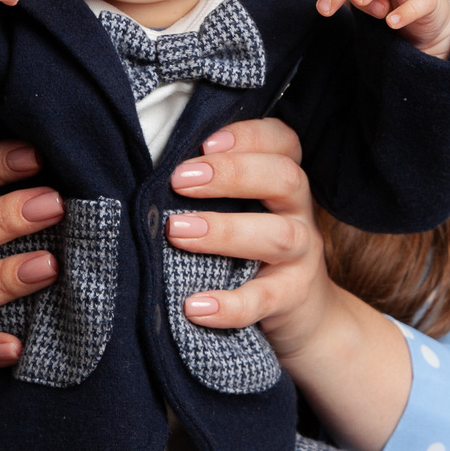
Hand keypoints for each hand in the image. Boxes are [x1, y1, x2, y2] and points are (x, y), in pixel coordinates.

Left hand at [165, 119, 412, 450]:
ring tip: (177, 232)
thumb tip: (146, 170)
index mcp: (284, 182)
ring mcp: (300, 256)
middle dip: (231, 174)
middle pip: (284, 178)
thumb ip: (212, 187)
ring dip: (225, 231)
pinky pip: (263, 299)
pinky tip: (194, 305)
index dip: (248, 136)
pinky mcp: (291, 298)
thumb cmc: (253, 249)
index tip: (204, 143)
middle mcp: (298, 212)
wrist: (303, 314)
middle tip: (179, 180)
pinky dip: (229, 304)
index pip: (282, 141)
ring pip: (279, 235)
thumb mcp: (244, 210)